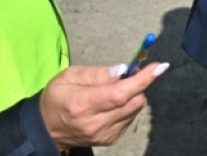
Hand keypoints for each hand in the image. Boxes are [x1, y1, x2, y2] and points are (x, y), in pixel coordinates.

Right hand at [40, 61, 168, 149]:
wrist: (47, 128)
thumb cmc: (57, 97)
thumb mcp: (69, 76)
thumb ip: (97, 73)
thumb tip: (123, 70)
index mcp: (82, 105)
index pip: (120, 93)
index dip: (142, 79)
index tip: (158, 66)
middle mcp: (95, 123)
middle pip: (133, 101)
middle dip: (139, 83)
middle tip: (130, 72)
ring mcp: (104, 134)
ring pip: (135, 109)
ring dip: (133, 94)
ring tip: (116, 88)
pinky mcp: (110, 139)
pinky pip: (130, 117)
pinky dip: (128, 105)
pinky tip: (113, 103)